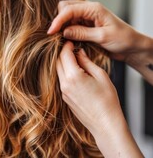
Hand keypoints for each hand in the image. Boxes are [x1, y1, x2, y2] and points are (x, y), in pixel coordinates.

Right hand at [48, 0, 147, 61]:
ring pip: (66, 16)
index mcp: (94, 8)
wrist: (133, 46)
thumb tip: (64, 31)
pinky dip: (66, 30)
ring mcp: (86, 17)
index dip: (58, 20)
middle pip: (65, 8)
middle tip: (56, 35)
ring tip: (61, 38)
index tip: (51, 32)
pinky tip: (67, 39)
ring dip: (62, 25)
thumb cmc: (124, 39)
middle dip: (58, 20)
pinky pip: (71, 24)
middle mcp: (88, 10)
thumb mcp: (103, 37)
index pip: (69, 10)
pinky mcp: (85, 25)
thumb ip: (82, 33)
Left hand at [57, 41, 142, 156]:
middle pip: (57, 62)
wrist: (105, 123)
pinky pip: (61, 80)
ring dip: (63, 63)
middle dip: (63, 53)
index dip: (67, 46)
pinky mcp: (64, 97)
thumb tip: (79, 52)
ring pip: (58, 71)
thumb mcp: (101, 76)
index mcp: (73, 76)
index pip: (64, 55)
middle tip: (71, 46)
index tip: (72, 41)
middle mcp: (64, 84)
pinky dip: (65, 72)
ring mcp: (63, 92)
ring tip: (73, 57)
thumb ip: (87, 62)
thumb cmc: (107, 100)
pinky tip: (74, 70)